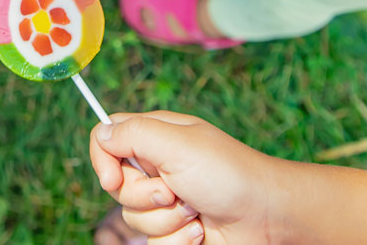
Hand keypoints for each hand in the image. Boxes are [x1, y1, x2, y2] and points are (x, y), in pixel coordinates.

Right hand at [90, 112, 279, 243]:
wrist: (266, 216)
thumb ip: (132, 133)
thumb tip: (101, 133)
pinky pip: (155, 242)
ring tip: (195, 210)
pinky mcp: (176, 230)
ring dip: (166, 220)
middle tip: (175, 190)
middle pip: (117, 186)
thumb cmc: (226, 173)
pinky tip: (201, 230)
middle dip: (145, 196)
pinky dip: (178, 240)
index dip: (102, 159)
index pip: (106, 138)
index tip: (112, 179)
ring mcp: (166, 201)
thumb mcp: (176, 144)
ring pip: (134, 218)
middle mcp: (157, 167)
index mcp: (155, 137)